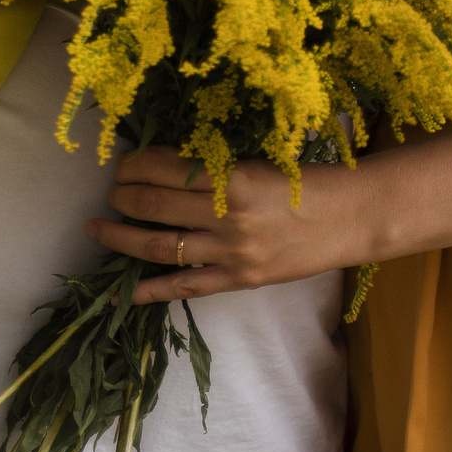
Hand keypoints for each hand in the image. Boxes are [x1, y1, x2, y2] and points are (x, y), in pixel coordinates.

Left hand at [86, 146, 365, 304]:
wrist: (353, 217)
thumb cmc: (309, 180)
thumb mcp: (257, 161)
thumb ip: (214, 166)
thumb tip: (164, 164)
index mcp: (231, 176)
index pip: (165, 168)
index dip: (135, 163)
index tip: (123, 161)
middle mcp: (226, 216)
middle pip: (155, 204)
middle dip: (123, 195)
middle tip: (110, 190)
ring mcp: (232, 252)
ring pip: (160, 246)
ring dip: (122, 236)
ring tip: (98, 228)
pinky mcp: (241, 279)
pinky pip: (188, 286)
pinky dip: (154, 289)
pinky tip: (126, 290)